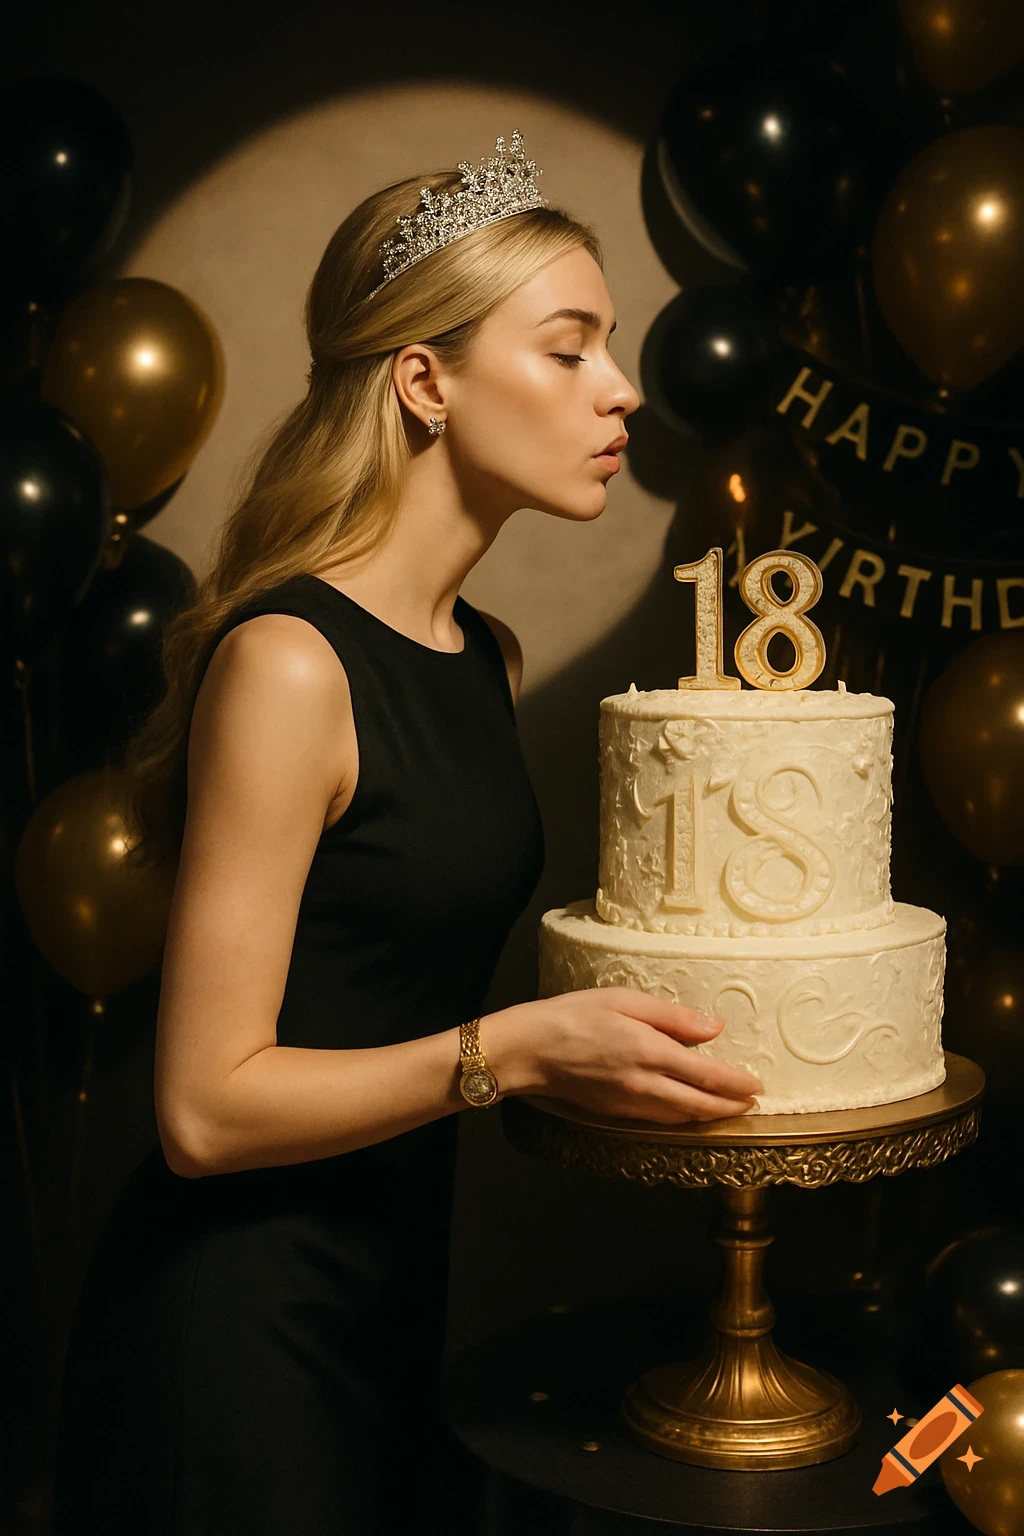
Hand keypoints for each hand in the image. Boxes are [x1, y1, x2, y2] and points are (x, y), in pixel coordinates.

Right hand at [500, 986, 763, 1124]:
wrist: (530, 1050)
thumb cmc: (574, 1015)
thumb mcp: (624, 999)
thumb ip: (672, 1016)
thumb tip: (713, 1029)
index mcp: (650, 1050)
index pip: (708, 1075)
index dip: (737, 1084)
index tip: (756, 1084)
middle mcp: (645, 1084)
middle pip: (701, 1105)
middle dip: (731, 1107)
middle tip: (751, 1103)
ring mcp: (630, 1104)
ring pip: (682, 1118)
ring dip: (710, 1116)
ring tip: (728, 1109)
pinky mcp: (616, 1114)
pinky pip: (660, 1122)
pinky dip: (683, 1119)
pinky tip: (689, 1112)